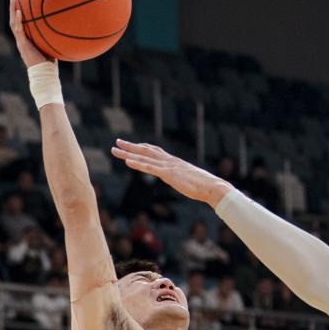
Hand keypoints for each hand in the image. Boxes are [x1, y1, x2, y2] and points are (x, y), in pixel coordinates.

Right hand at [8, 0, 52, 68]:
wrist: (44, 74)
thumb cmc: (49, 65)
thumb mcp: (51, 49)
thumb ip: (52, 40)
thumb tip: (63, 30)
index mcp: (26, 42)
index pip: (20, 26)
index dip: (19, 15)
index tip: (20, 4)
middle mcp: (21, 41)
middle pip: (14, 21)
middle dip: (13, 9)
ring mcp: (21, 42)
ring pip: (13, 23)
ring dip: (13, 10)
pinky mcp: (23, 45)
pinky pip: (19, 30)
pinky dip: (19, 20)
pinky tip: (20, 11)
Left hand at [110, 140, 232, 206]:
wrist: (212, 187)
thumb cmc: (205, 186)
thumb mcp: (191, 180)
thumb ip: (184, 178)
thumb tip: (185, 182)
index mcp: (174, 162)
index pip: (155, 151)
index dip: (142, 148)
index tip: (132, 145)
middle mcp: (170, 161)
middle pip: (146, 150)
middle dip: (130, 146)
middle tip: (117, 142)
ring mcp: (168, 166)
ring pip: (144, 157)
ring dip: (128, 153)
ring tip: (115, 150)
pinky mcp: (168, 174)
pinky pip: (150, 168)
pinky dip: (138, 164)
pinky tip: (127, 161)